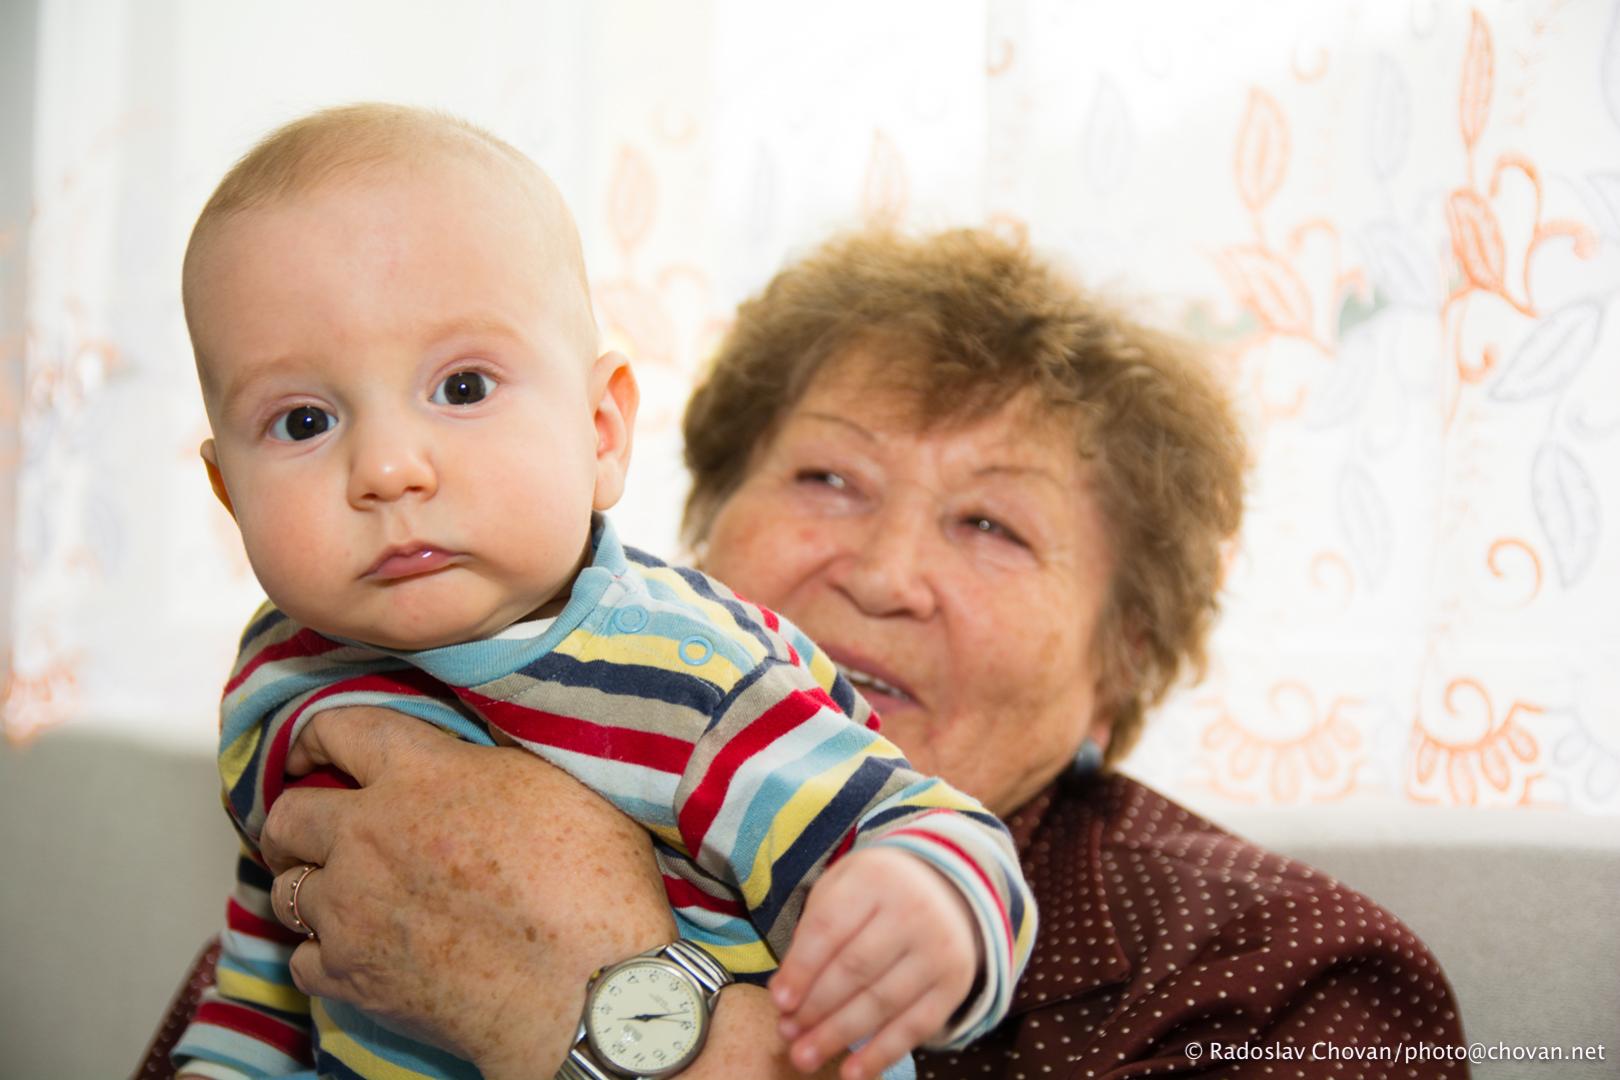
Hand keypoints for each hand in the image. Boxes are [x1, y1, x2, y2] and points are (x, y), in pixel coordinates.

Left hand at [258, 707, 674, 1079]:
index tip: (314, 751)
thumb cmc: (591, 880)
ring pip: (287, 890)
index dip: (317, 736)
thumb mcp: (554, 781)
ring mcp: (351, 908)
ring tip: (339, 897)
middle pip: (288, 815)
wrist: (583, 985)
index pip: (339, 729)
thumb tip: (472, 750)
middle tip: (315, 831)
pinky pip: (302, 960)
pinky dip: (324, 956)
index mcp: (419, 773)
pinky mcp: (350, 975)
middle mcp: (367, 833)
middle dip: (295, 819)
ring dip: (310, 887)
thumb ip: (491, 759)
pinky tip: (357, 954)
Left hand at [769, 847, 980, 1079]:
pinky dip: (881, 1054)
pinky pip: (916, 1026)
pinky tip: (852, 1071)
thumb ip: (812, 933)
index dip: (801, 969)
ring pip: (882, 1002)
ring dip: (839, 1035)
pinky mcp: (955, 983)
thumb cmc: (876, 893)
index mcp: (874, 879)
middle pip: (855, 969)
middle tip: (787, 1034)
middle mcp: (912, 910)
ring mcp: (938, 949)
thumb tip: (786, 994)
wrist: (945, 888)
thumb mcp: (841, 888)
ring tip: (805, 1056)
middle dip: (815, 1008)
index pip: (829, 928)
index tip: (778, 1001)